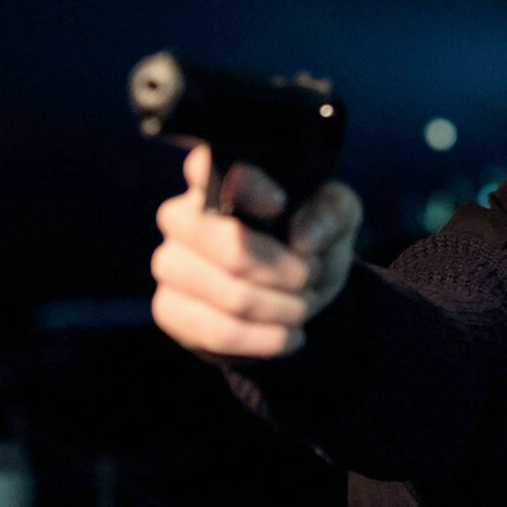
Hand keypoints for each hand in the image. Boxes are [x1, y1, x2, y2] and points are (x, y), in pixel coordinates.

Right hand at [150, 144, 361, 357]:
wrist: (294, 295)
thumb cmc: (309, 243)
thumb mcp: (336, 218)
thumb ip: (330, 213)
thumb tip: (302, 237)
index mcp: (216, 180)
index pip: (208, 167)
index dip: (246, 187)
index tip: (278, 204)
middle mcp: (181, 217)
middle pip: (230, 247)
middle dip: (283, 271)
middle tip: (308, 277)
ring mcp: (170, 264)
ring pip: (230, 296)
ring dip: (280, 308)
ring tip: (303, 308)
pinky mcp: (170, 309)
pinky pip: (219, 332)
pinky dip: (265, 340)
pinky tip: (289, 336)